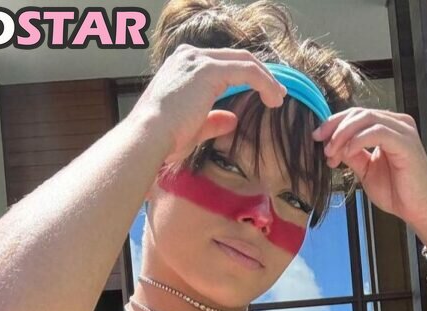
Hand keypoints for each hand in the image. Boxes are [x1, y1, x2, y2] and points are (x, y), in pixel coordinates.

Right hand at [135, 44, 286, 166]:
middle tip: (277, 93)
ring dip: (265, 79)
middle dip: (260, 74)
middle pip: (235, 57)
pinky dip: (263, 82)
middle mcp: (190, 56)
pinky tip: (273, 98)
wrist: (149, 137)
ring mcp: (199, 61)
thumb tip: (232, 120)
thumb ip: (213, 120)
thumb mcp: (193, 128)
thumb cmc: (164, 138)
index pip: (221, 63)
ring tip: (278, 97)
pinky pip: (246, 71)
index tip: (263, 93)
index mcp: (183, 66)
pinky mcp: (209, 70)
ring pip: (243, 61)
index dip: (245, 76)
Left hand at [312, 108, 426, 229]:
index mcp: (390, 127)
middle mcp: (398, 124)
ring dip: (343, 134)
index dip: (335, 123)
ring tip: (332, 153)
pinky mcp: (406, 143)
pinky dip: (358, 140)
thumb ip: (353, 155)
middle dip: (335, 128)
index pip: (358, 115)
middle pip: (360, 113)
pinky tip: (346, 153)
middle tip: (322, 146)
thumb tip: (334, 145)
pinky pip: (377, 132)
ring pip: (367, 119)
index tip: (318, 138)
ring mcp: (404, 131)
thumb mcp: (366, 171)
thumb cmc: (397, 193)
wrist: (417, 211)